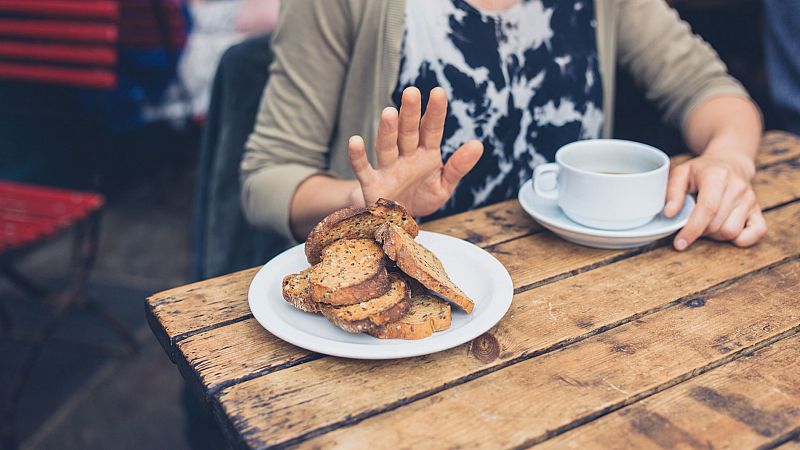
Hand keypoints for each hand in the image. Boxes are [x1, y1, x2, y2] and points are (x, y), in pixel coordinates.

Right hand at [347, 87, 483, 215]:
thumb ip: (459, 167)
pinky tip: (355, 141)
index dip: (435, 112)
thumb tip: (478, 144)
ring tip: (389, 112)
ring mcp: (388, 169)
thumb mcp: (444, 185)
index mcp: (426, 154)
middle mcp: (406, 157)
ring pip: (387, 146)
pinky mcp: (372, 185)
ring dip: (387, 130)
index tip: (438, 92)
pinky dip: (358, 157)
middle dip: (409, 113)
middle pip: (408, 132)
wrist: (397, 222)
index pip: (431, 129)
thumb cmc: (421, 197)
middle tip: (411, 92)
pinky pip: (363, 169)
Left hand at [664, 151, 766, 249]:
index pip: (708, 208)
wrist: (730, 163)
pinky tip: (725, 229)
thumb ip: (673, 192)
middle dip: (700, 231)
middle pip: (717, 225)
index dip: (693, 229)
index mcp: (717, 176)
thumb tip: (669, 214)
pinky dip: (740, 239)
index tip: (680, 243)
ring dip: (715, 235)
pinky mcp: (758, 210)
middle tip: (692, 223)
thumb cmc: (702, 170)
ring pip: (731, 232)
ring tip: (707, 223)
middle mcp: (738, 188)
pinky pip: (756, 233)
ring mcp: (750, 200)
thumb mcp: (681, 173)